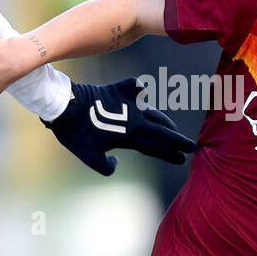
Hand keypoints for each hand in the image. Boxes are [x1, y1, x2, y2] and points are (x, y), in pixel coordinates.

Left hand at [45, 78, 196, 175]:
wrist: (65, 106)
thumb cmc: (74, 134)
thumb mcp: (89, 157)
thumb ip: (106, 167)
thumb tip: (117, 163)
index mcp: (129, 136)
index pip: (155, 148)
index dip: (169, 154)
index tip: (183, 159)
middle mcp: (133, 119)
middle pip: (160, 132)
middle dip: (176, 141)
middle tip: (190, 147)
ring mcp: (127, 104)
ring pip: (152, 114)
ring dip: (164, 122)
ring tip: (172, 127)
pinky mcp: (117, 91)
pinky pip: (133, 88)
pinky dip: (138, 89)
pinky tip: (143, 88)